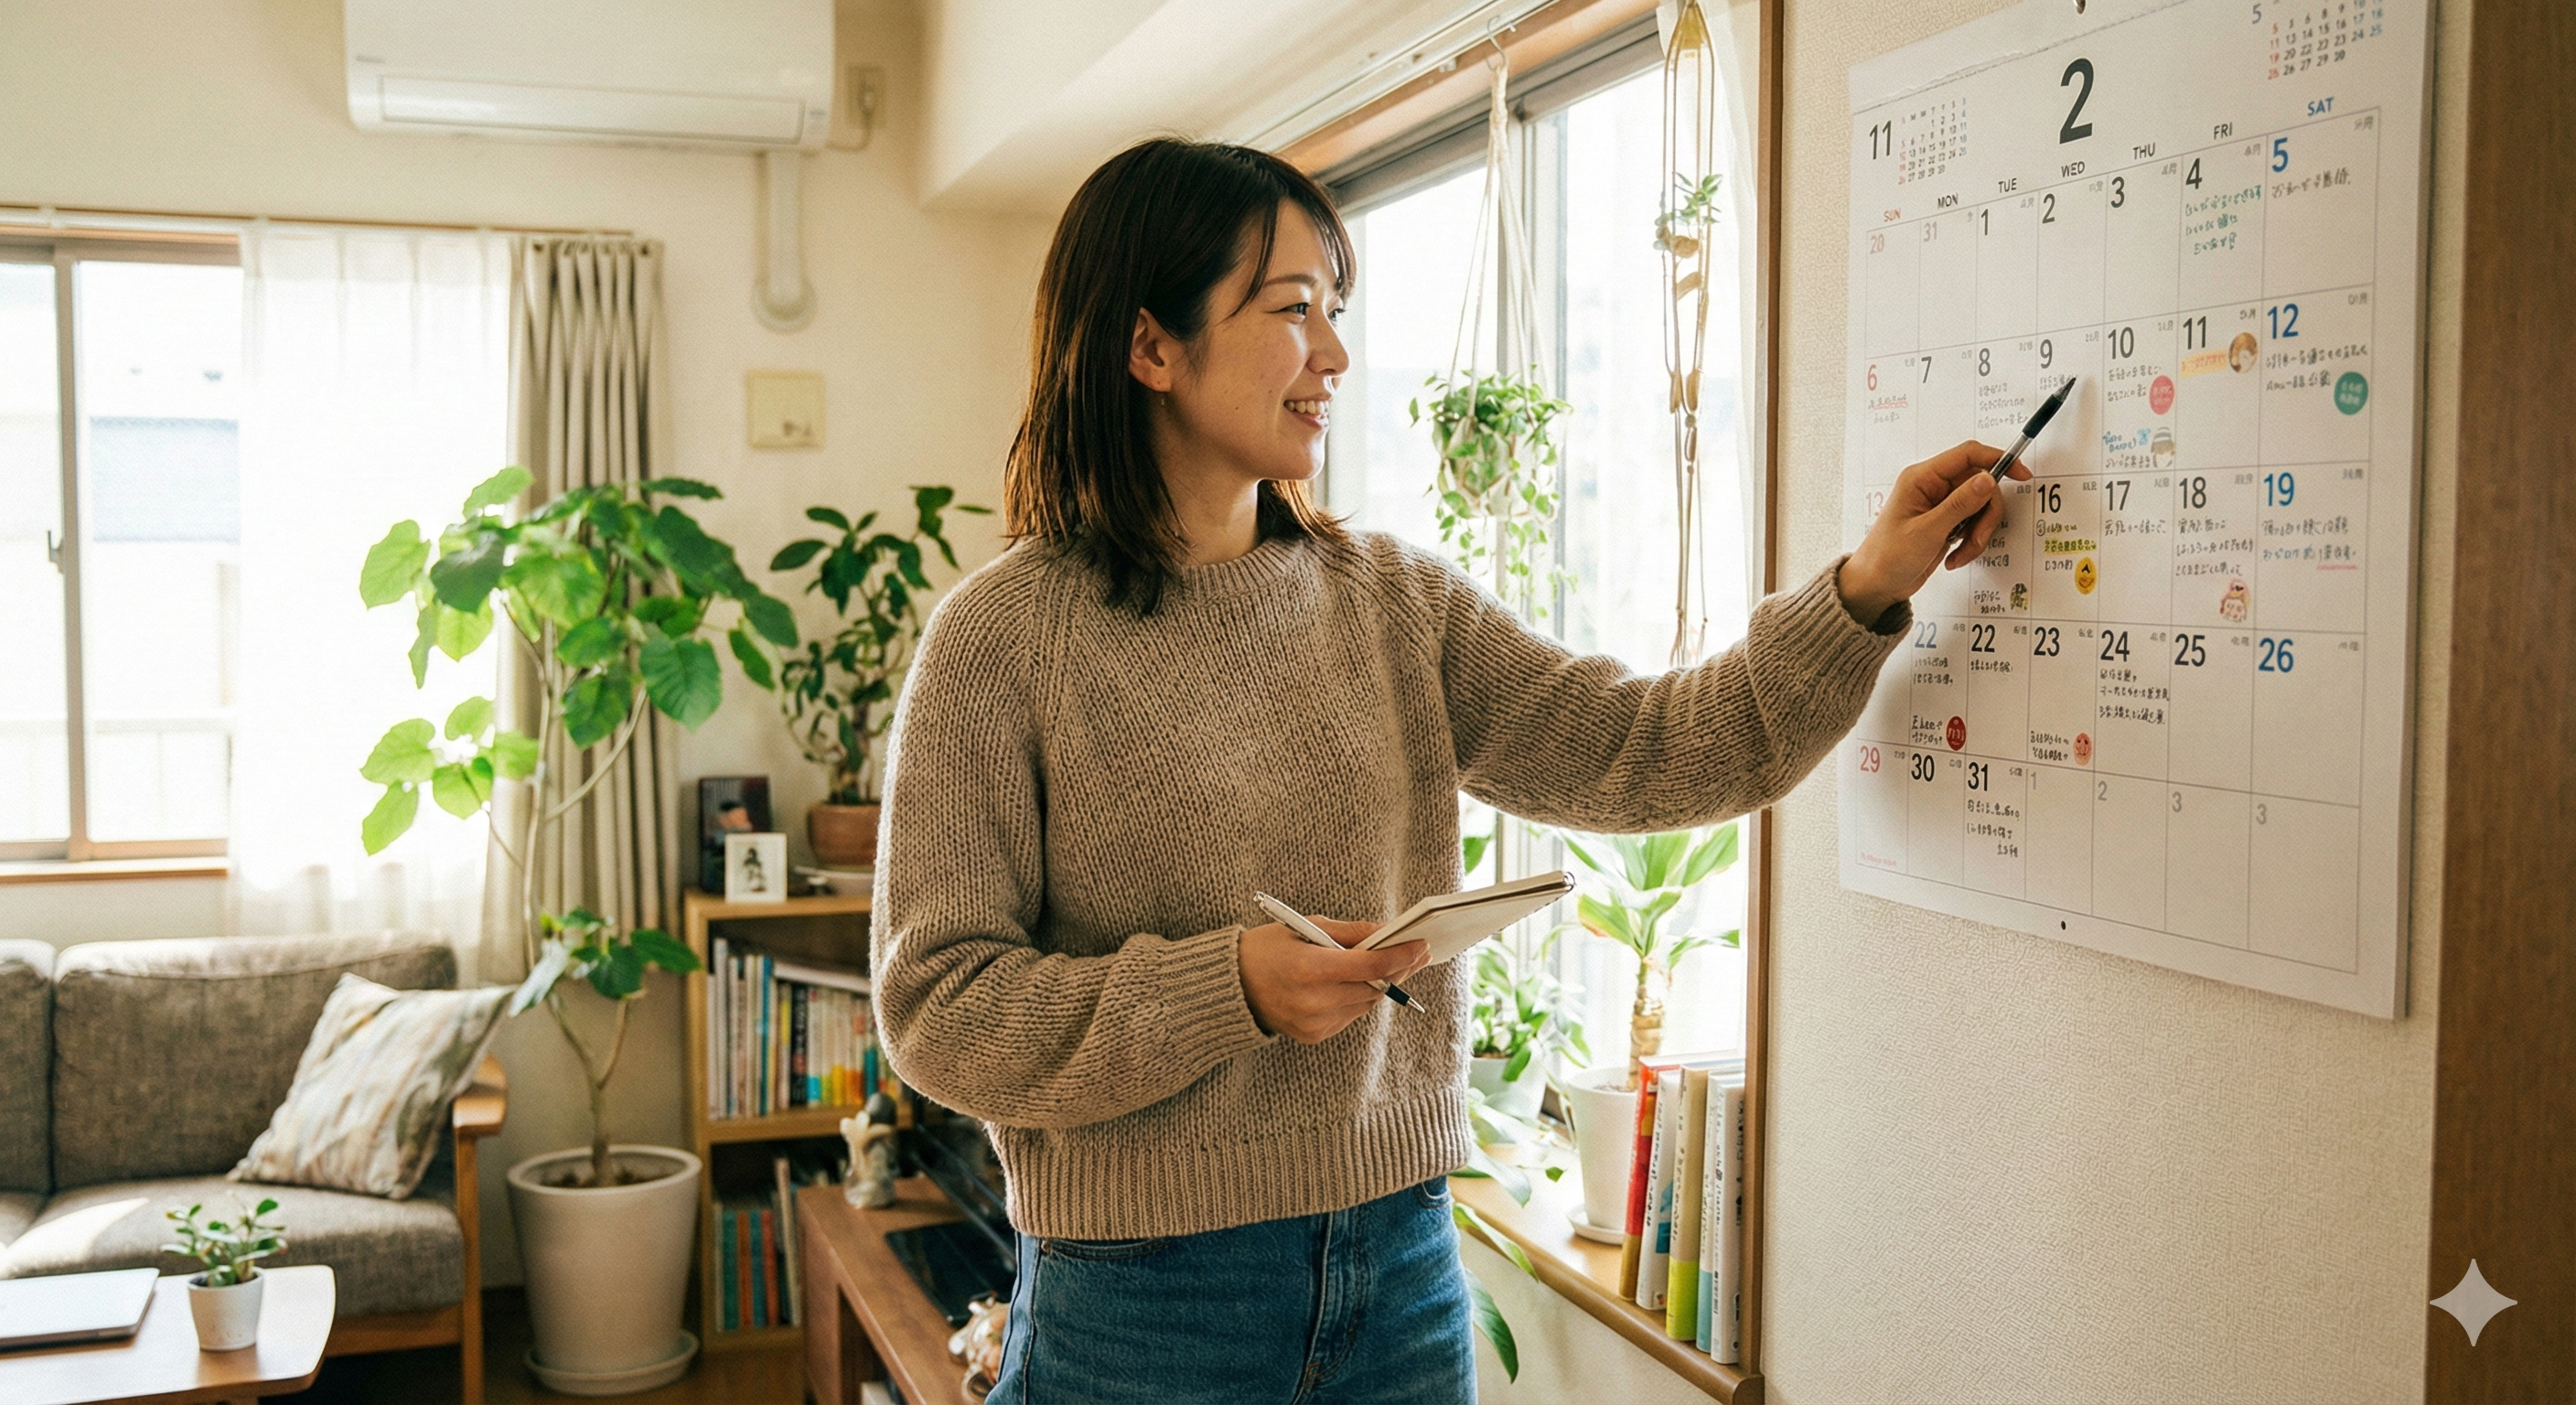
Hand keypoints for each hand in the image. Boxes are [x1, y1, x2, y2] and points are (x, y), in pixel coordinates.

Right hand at [1237, 916, 1427, 1043]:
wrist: (1231, 986)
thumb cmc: (1268, 948)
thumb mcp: (1306, 927)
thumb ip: (1352, 932)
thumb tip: (1390, 931)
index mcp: (1310, 969)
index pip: (1371, 967)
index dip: (1400, 955)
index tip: (1421, 944)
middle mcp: (1314, 1001)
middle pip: (1374, 987)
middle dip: (1398, 968)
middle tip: (1417, 952)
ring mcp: (1314, 1023)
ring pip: (1366, 1003)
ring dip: (1381, 985)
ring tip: (1393, 965)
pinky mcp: (1314, 1035)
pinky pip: (1350, 1015)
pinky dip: (1358, 998)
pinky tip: (1360, 983)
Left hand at [1838, 440, 2031, 624]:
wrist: (1877, 585)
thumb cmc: (1887, 557)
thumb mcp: (1927, 531)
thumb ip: (1960, 504)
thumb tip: (1988, 479)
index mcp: (1922, 478)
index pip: (1967, 455)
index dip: (1997, 459)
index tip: (2021, 475)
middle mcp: (1933, 487)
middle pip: (1981, 484)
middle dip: (1985, 514)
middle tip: (1974, 538)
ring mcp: (1941, 506)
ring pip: (1981, 507)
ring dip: (1978, 533)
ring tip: (1961, 553)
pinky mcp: (1947, 523)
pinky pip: (1974, 524)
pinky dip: (1971, 542)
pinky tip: (1954, 557)